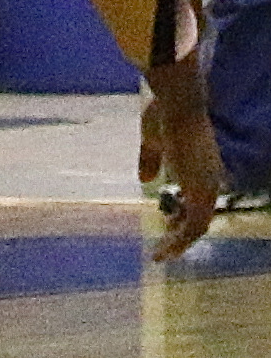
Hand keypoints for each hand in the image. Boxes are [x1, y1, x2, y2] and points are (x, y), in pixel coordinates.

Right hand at [144, 60, 221, 260]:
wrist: (178, 104)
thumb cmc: (165, 114)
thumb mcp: (153, 139)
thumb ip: (151, 159)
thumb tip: (146, 179)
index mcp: (202, 167)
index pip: (199, 199)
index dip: (183, 213)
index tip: (168, 222)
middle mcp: (211, 181)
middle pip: (200, 217)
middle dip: (180, 231)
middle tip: (164, 244)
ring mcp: (208, 188)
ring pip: (198, 227)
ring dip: (179, 242)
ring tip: (161, 253)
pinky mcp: (201, 194)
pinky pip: (194, 229)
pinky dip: (179, 243)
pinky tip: (162, 251)